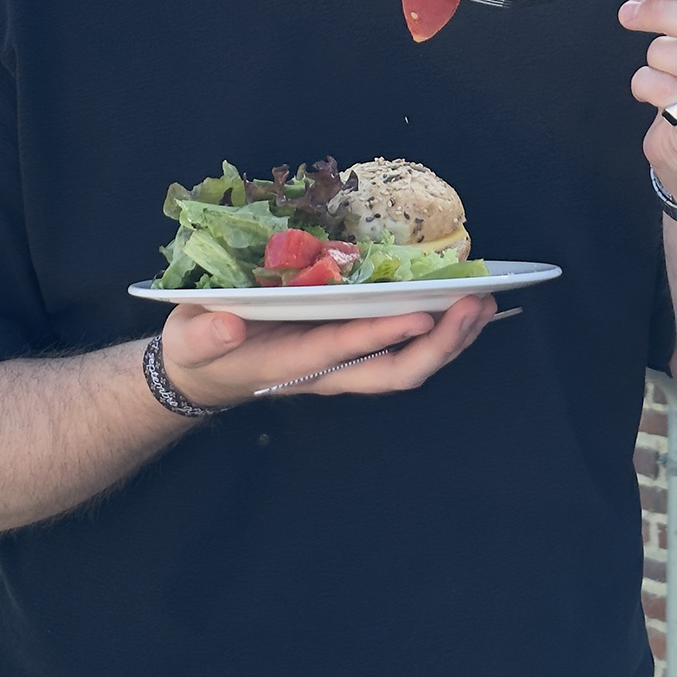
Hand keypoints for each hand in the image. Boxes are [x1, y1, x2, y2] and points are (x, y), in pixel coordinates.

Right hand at [159, 292, 499, 407]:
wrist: (204, 372)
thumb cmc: (199, 351)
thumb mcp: (191, 340)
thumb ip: (206, 335)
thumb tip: (225, 326)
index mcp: (292, 363)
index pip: (345, 352)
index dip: (383, 335)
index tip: (420, 314)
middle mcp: (330, 368)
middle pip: (396, 369)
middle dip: (440, 343)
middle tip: (475, 305)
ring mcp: (345, 361)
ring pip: (408, 361)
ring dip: (449, 337)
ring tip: (484, 304)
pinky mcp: (351, 347)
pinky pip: (403, 345)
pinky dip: (437, 327)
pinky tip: (460, 304)